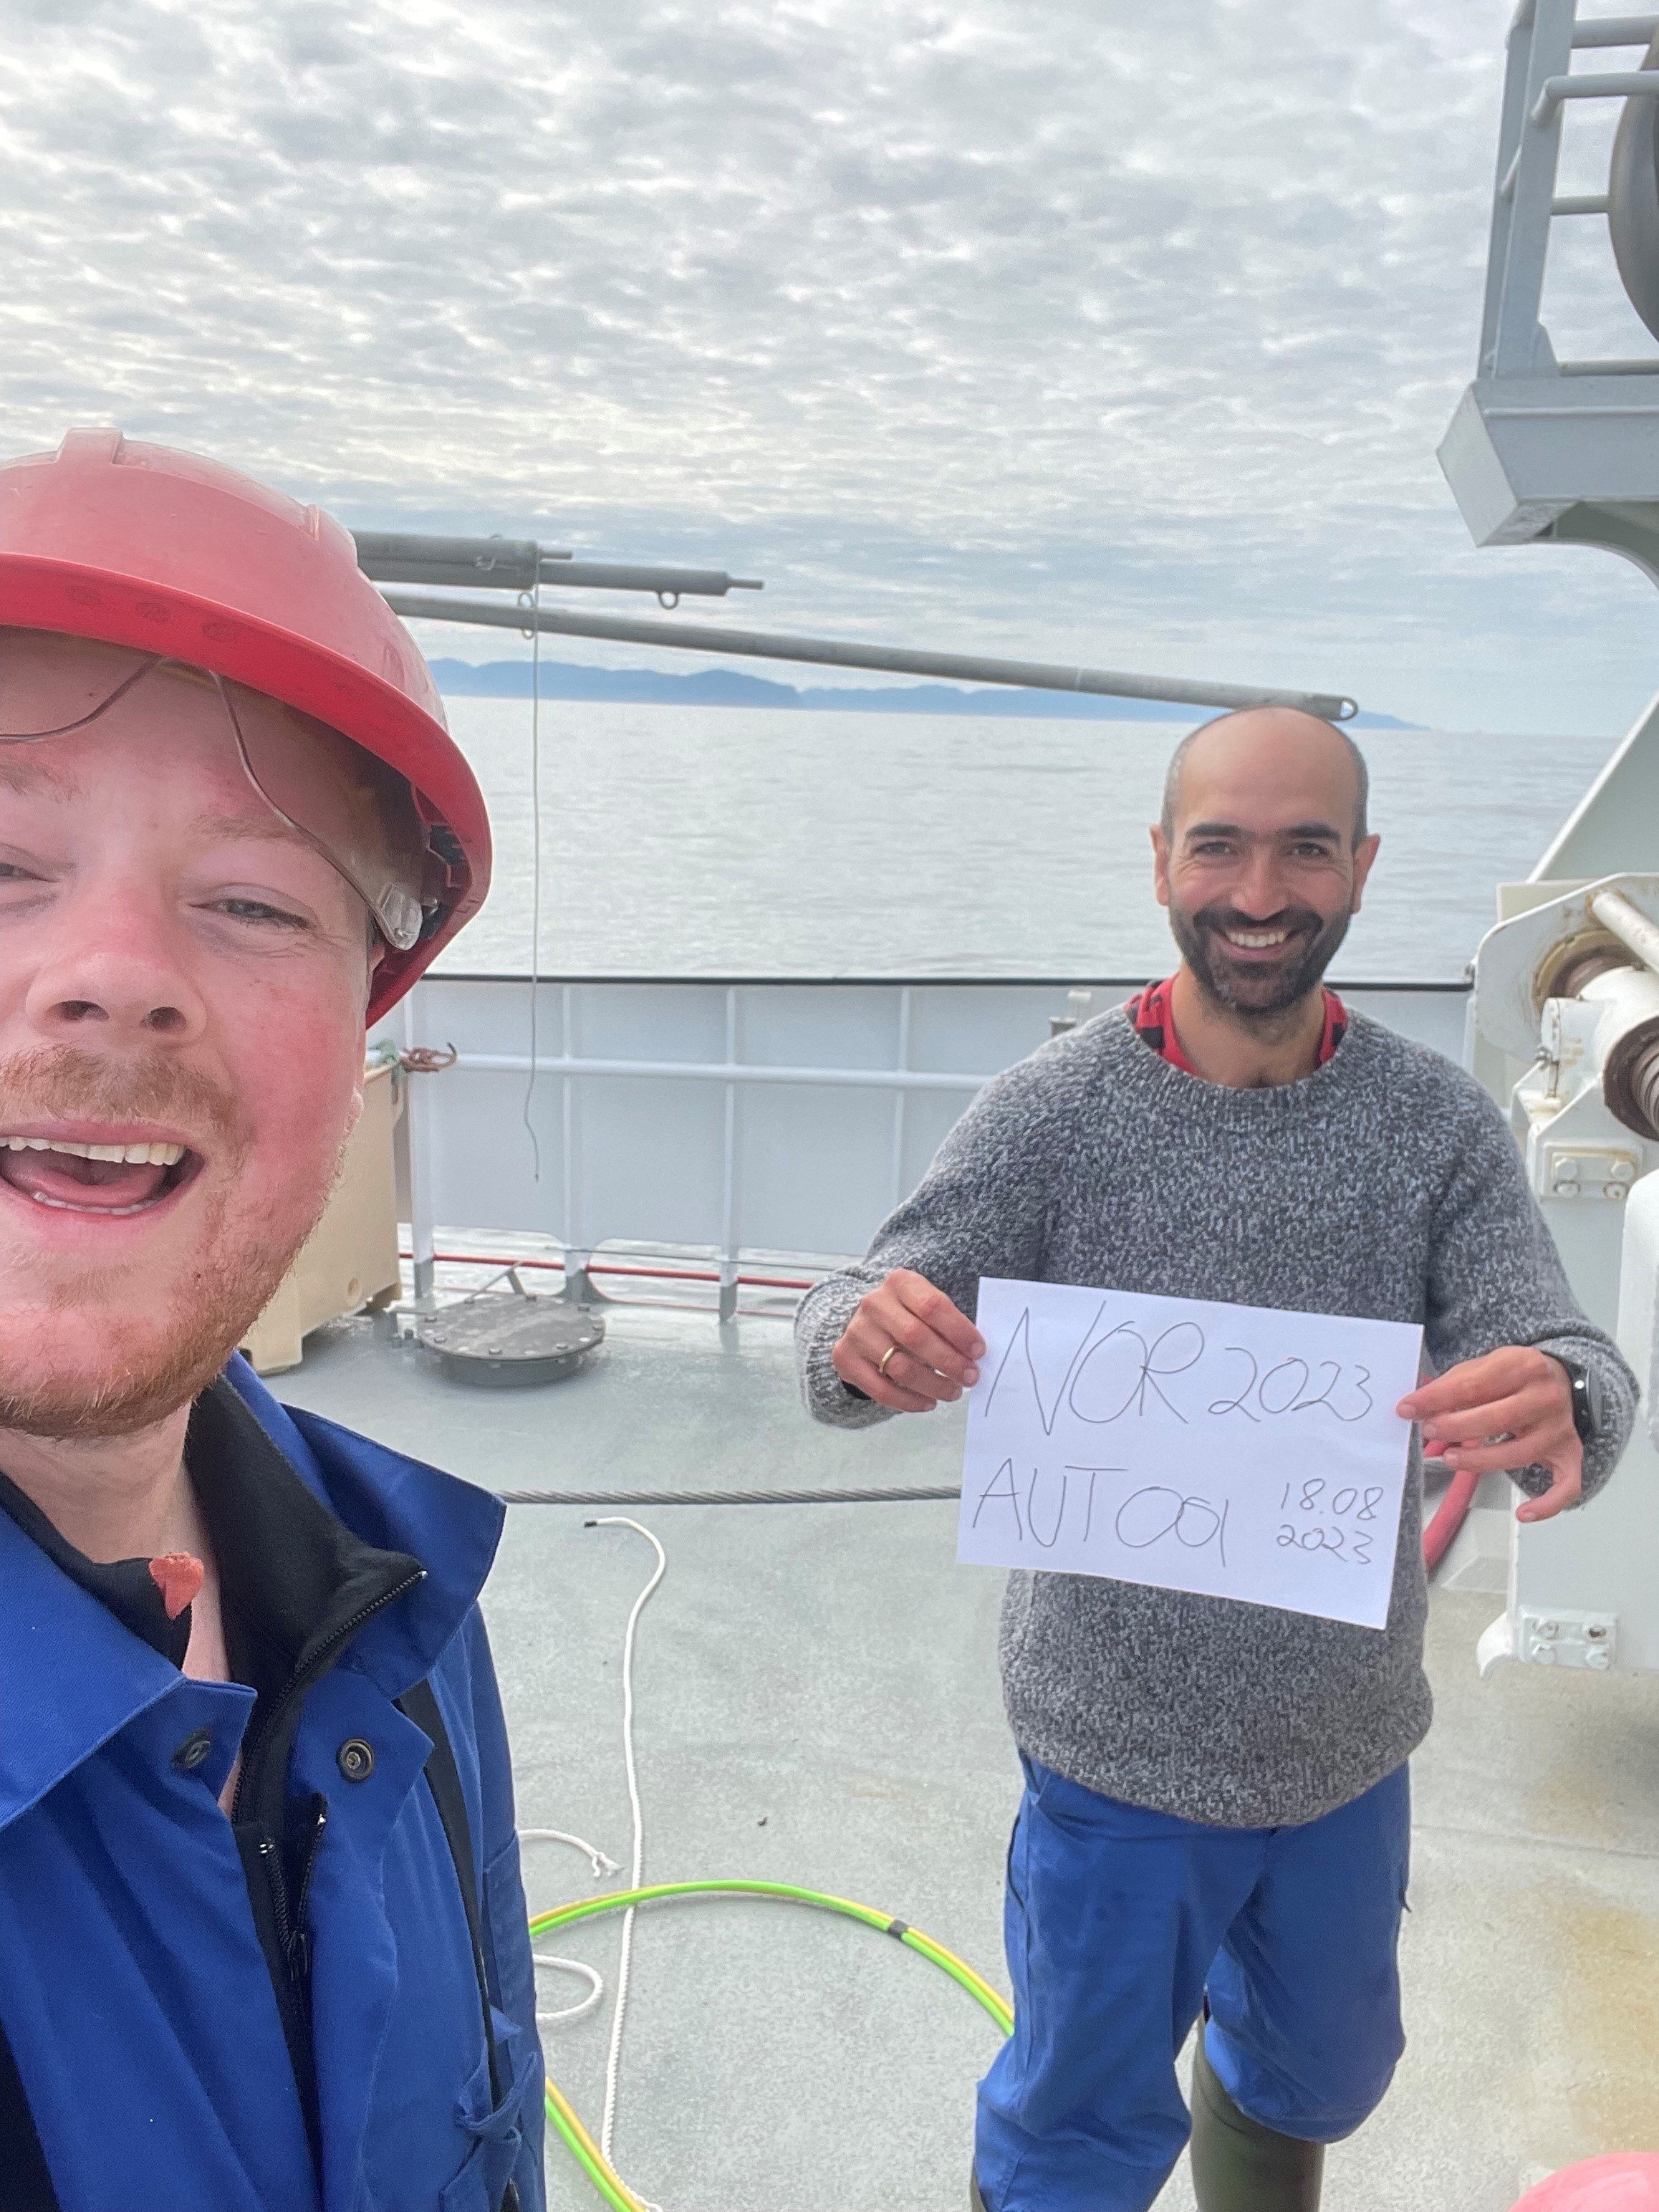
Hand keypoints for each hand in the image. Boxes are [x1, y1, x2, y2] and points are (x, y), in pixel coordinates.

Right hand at [830, 1268, 985, 1411]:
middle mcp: (874, 1303)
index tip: (979, 1351)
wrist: (866, 1323)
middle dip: (949, 1361)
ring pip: (899, 1367)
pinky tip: (928, 1402)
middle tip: (970, 1377)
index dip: (959, 1331)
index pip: (933, 1305)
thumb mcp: (926, 1306)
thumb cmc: (909, 1316)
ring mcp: (857, 1331)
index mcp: (900, 1282)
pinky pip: (881, 1389)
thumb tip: (974, 1355)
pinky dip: (909, 1401)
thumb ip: (947, 1324)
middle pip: (916, 1337)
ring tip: (953, 1391)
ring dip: (932, 1385)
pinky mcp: (845, 1358)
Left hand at [1397, 1347, 1581, 1524]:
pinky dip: (1547, 1504)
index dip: (1437, 1398)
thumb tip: (1420, 1407)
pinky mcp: (1569, 1454)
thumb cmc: (1515, 1376)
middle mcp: (1546, 1397)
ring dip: (1481, 1461)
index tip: (1408, 1408)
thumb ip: (1455, 1384)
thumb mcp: (1486, 1365)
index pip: (1474, 1384)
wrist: (1562, 1378)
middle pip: (1498, 1418)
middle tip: (1429, 1430)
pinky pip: (1566, 1485)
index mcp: (1523, 1366)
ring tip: (1450, 1459)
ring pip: (1520, 1454)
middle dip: (1457, 1427)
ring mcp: (1560, 1428)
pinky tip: (1523, 1513)